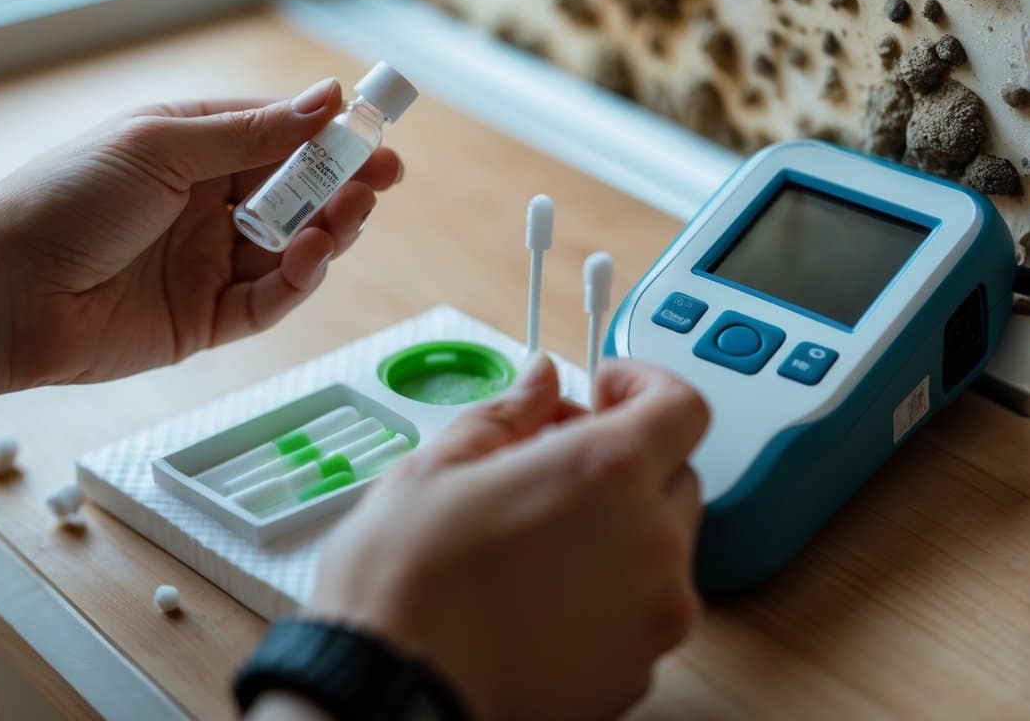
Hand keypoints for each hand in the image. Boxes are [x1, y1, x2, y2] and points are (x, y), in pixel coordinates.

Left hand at [0, 77, 401, 389]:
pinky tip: (313, 255)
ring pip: (294, 247)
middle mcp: (207, 207)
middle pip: (296, 195)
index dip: (328, 136)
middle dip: (343, 184)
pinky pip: (271, 300)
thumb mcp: (162, 147)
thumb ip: (250, 132)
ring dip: (331, 229)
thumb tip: (326, 97)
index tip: (373, 129)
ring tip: (354, 211)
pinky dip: (300, 280)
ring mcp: (210, 264)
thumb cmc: (68, 201)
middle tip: (385, 176)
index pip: (278, 138)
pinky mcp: (208, 319)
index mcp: (192, 153)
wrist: (6, 293)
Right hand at [307, 355, 708, 720]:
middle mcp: (651, 543)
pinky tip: (546, 588)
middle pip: (676, 473)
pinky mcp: (638, 670)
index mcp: (607, 472)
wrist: (388, 695)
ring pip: (666, 544)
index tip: (609, 387)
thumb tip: (540, 381)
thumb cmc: (403, 582)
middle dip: (626, 455)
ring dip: (622, 522)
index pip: (682, 406)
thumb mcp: (439, 466)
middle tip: (555, 456)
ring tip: (541, 529)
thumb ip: (509, 413)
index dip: (647, 383)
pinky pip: (646, 606)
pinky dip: (614, 585)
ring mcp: (652, 615)